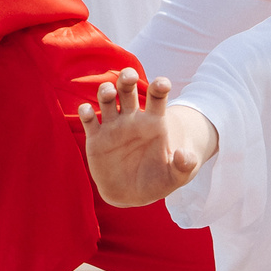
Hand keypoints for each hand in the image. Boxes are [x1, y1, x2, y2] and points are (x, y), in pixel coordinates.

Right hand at [78, 70, 201, 203]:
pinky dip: (86, 112)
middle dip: (127, 78)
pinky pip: (89, 120)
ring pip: (107, 99)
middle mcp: (131, 118)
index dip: (159, 86)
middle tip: (129, 76)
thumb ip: (184, 166)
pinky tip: (87, 111)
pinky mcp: (96, 139)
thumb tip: (184, 155)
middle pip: (128, 89)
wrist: (132, 195)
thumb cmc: (156, 181)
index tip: (163, 84)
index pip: (157, 97)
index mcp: (153, 121)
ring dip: (106, 91)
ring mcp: (113, 127)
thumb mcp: (175, 177)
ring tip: (109, 92)